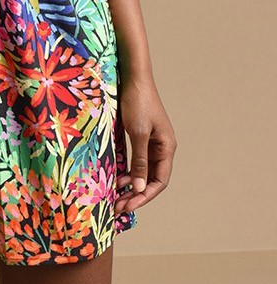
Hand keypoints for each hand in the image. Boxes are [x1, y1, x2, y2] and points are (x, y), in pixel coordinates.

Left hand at [114, 74, 176, 213]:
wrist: (134, 76)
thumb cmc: (137, 102)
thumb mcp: (138, 133)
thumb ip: (139, 161)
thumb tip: (138, 188)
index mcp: (167, 147)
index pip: (159, 181)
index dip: (144, 196)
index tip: (127, 205)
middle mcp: (162, 147)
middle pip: (151, 179)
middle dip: (136, 194)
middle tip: (118, 206)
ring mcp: (152, 141)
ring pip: (143, 171)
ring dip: (131, 185)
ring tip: (115, 196)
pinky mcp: (141, 135)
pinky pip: (137, 160)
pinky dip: (128, 171)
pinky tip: (116, 178)